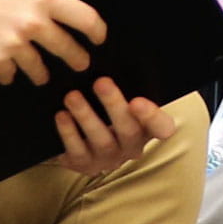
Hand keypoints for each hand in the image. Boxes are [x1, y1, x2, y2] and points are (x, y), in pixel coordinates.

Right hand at [0, 0, 99, 82]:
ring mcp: (14, 47)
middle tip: (80, 63)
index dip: (96, 31)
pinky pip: (9, 74)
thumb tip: (46, 5)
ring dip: (42, 73)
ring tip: (42, 76)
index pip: (84, 18)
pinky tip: (6, 72)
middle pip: (67, 49)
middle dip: (77, 58)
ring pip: (39, 68)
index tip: (98, 38)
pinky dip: (9, 73)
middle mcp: (33, 24)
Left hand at [50, 77, 176, 174]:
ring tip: (72, 96)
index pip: (161, 127)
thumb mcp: (121, 102)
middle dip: (114, 105)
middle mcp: (131, 147)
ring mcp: (108, 158)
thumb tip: (114, 58)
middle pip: (128, 130)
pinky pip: (77, 151)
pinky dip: (69, 132)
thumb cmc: (108, 113)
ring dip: (86, 116)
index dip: (152, 117)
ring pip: (102, 140)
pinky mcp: (85, 164)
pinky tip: (61, 115)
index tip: (137, 100)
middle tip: (101, 82)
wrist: (82, 142)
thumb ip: (125, 87)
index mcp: (147, 129)